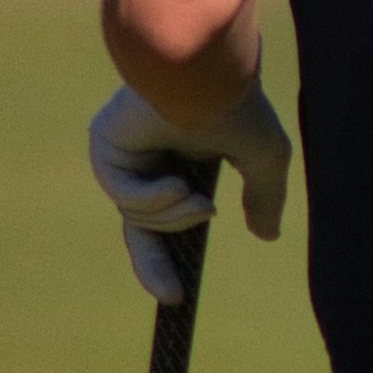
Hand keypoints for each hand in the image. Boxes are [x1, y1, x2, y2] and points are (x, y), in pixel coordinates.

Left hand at [87, 74, 291, 300]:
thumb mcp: (264, 161)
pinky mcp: (105, 144)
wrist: (212, 73)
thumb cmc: (239, 105)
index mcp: (179, 160)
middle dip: (153, 266)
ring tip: (198, 202)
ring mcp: (122, 151)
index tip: (177, 295)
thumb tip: (268, 235)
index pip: (163, 219)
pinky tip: (175, 183)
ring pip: (138, 216)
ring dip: (174, 218)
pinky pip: (126, 198)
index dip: (166, 258)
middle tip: (172, 298)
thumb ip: (264, 198)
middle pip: (138, 228)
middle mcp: (146, 157)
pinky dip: (154, 201)